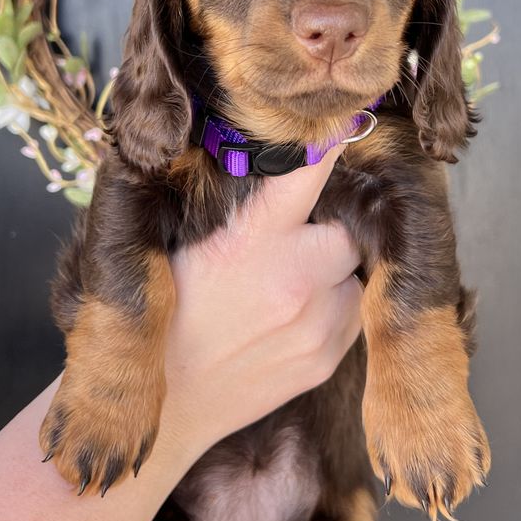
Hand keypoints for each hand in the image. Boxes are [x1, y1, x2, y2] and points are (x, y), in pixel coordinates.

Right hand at [160, 149, 362, 460]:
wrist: (168, 403)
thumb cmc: (169, 314)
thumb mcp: (187, 246)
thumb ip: (237, 209)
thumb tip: (269, 164)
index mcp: (254, 240)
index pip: (306, 172)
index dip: (330, 141)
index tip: (348, 118)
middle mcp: (295, 278)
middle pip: (346, 233)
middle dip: (326, 235)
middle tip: (290, 249)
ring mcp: (316, 324)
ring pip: (352, 277)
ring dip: (331, 277)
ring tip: (284, 294)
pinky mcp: (326, 359)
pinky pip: (351, 316)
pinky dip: (332, 313)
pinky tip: (289, 324)